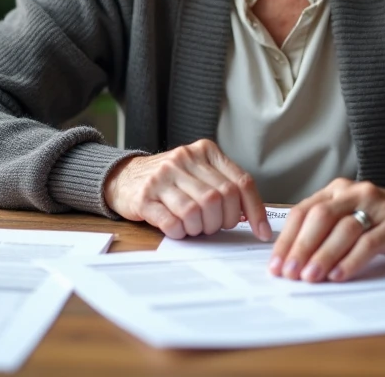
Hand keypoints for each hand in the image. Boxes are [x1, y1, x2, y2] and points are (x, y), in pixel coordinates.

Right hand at [103, 139, 271, 240]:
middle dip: (222, 221)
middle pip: (220, 198)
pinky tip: (178, 229)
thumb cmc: (169, 180)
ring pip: (197, 211)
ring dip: (200, 228)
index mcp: (205, 151)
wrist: (123, 177)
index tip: (261, 232)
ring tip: (193, 227)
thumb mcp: (199, 171)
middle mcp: (184, 159)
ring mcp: (162, 177)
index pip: (241, 181)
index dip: (255, 210)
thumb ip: (224, 184)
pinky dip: (180, 232)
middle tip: (213, 226)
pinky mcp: (144, 197)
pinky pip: (172, 222)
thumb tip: (253, 216)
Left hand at [269, 179, 384, 282]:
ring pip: (343, 230)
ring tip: (310, 277)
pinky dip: (351, 260)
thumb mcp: (348, 215)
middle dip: (300, 247)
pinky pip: (369, 242)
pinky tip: (339, 275)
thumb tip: (291, 260)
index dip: (287, 239)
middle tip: (289, 273)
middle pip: (319, 218)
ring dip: (323, 255)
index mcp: (336, 191)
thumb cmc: (379, 218)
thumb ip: (323, 230)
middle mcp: (354, 192)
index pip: (303, 212)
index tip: (276, 265)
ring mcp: (377, 206)